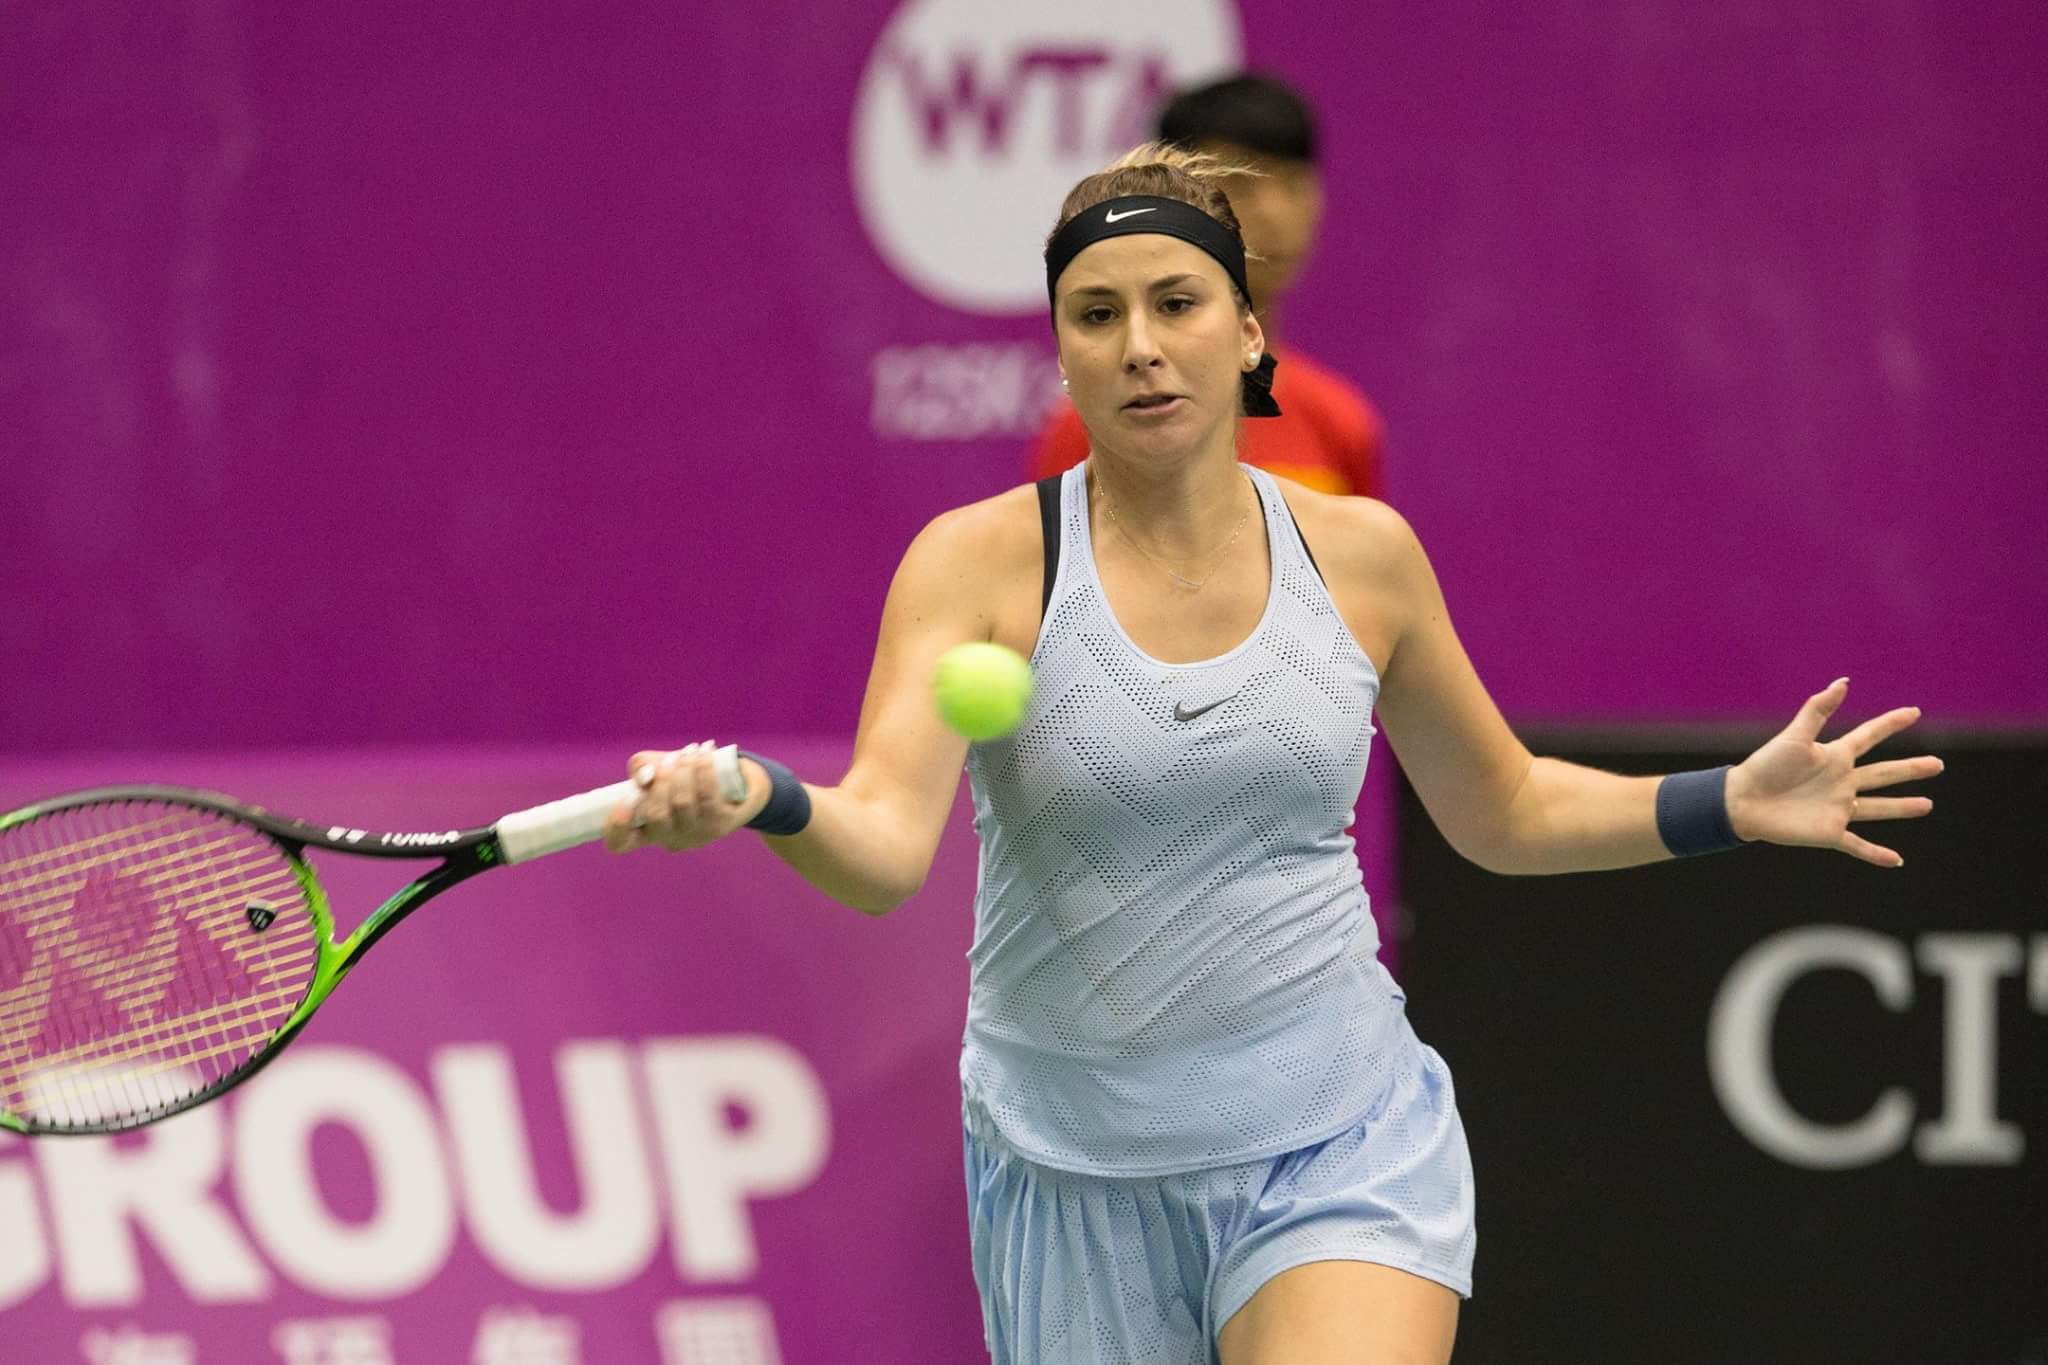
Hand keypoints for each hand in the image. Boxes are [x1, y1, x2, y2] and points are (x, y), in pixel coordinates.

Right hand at [602, 742, 766, 853]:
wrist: (737, 782)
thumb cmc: (687, 776)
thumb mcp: (658, 766)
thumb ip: (642, 767)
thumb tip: (647, 775)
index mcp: (645, 828)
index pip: (620, 842)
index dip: (616, 827)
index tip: (624, 802)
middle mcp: (668, 838)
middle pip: (655, 816)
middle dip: (661, 780)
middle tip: (670, 760)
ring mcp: (696, 835)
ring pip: (682, 803)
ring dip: (684, 770)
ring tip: (690, 752)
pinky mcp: (722, 825)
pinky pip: (708, 796)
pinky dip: (703, 769)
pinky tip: (705, 754)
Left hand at [1724, 679, 1941, 867]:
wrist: (1742, 801)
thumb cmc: (1765, 766)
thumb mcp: (1795, 736)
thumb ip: (1819, 709)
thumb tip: (1843, 681)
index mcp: (1834, 756)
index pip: (1870, 736)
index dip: (1891, 723)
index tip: (1914, 711)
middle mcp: (1841, 781)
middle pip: (1884, 773)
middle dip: (1911, 769)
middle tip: (1937, 765)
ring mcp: (1838, 807)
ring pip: (1879, 807)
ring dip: (1902, 807)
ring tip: (1927, 805)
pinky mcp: (1829, 832)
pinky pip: (1858, 845)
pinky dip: (1876, 854)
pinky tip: (1896, 861)